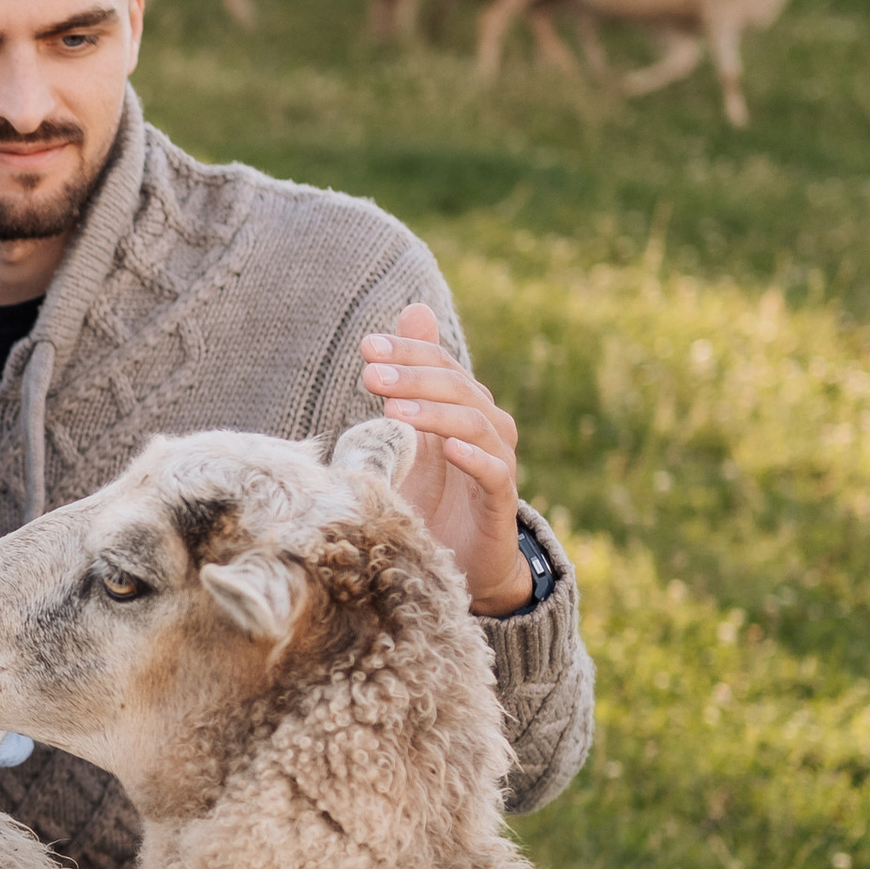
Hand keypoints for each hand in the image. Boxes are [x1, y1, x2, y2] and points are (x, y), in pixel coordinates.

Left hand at [358, 304, 529, 615]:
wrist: (464, 561)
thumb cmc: (434, 493)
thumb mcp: (411, 433)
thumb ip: (411, 377)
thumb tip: (415, 307)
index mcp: (464, 404)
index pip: (440, 363)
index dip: (408, 351)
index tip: (367, 347)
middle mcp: (488, 425)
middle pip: (457, 387)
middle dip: (413, 376)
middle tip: (371, 375)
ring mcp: (498, 461)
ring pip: (474, 423)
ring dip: (434, 412)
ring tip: (394, 411)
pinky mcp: (502, 501)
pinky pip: (494, 472)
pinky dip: (474, 457)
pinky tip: (449, 449)